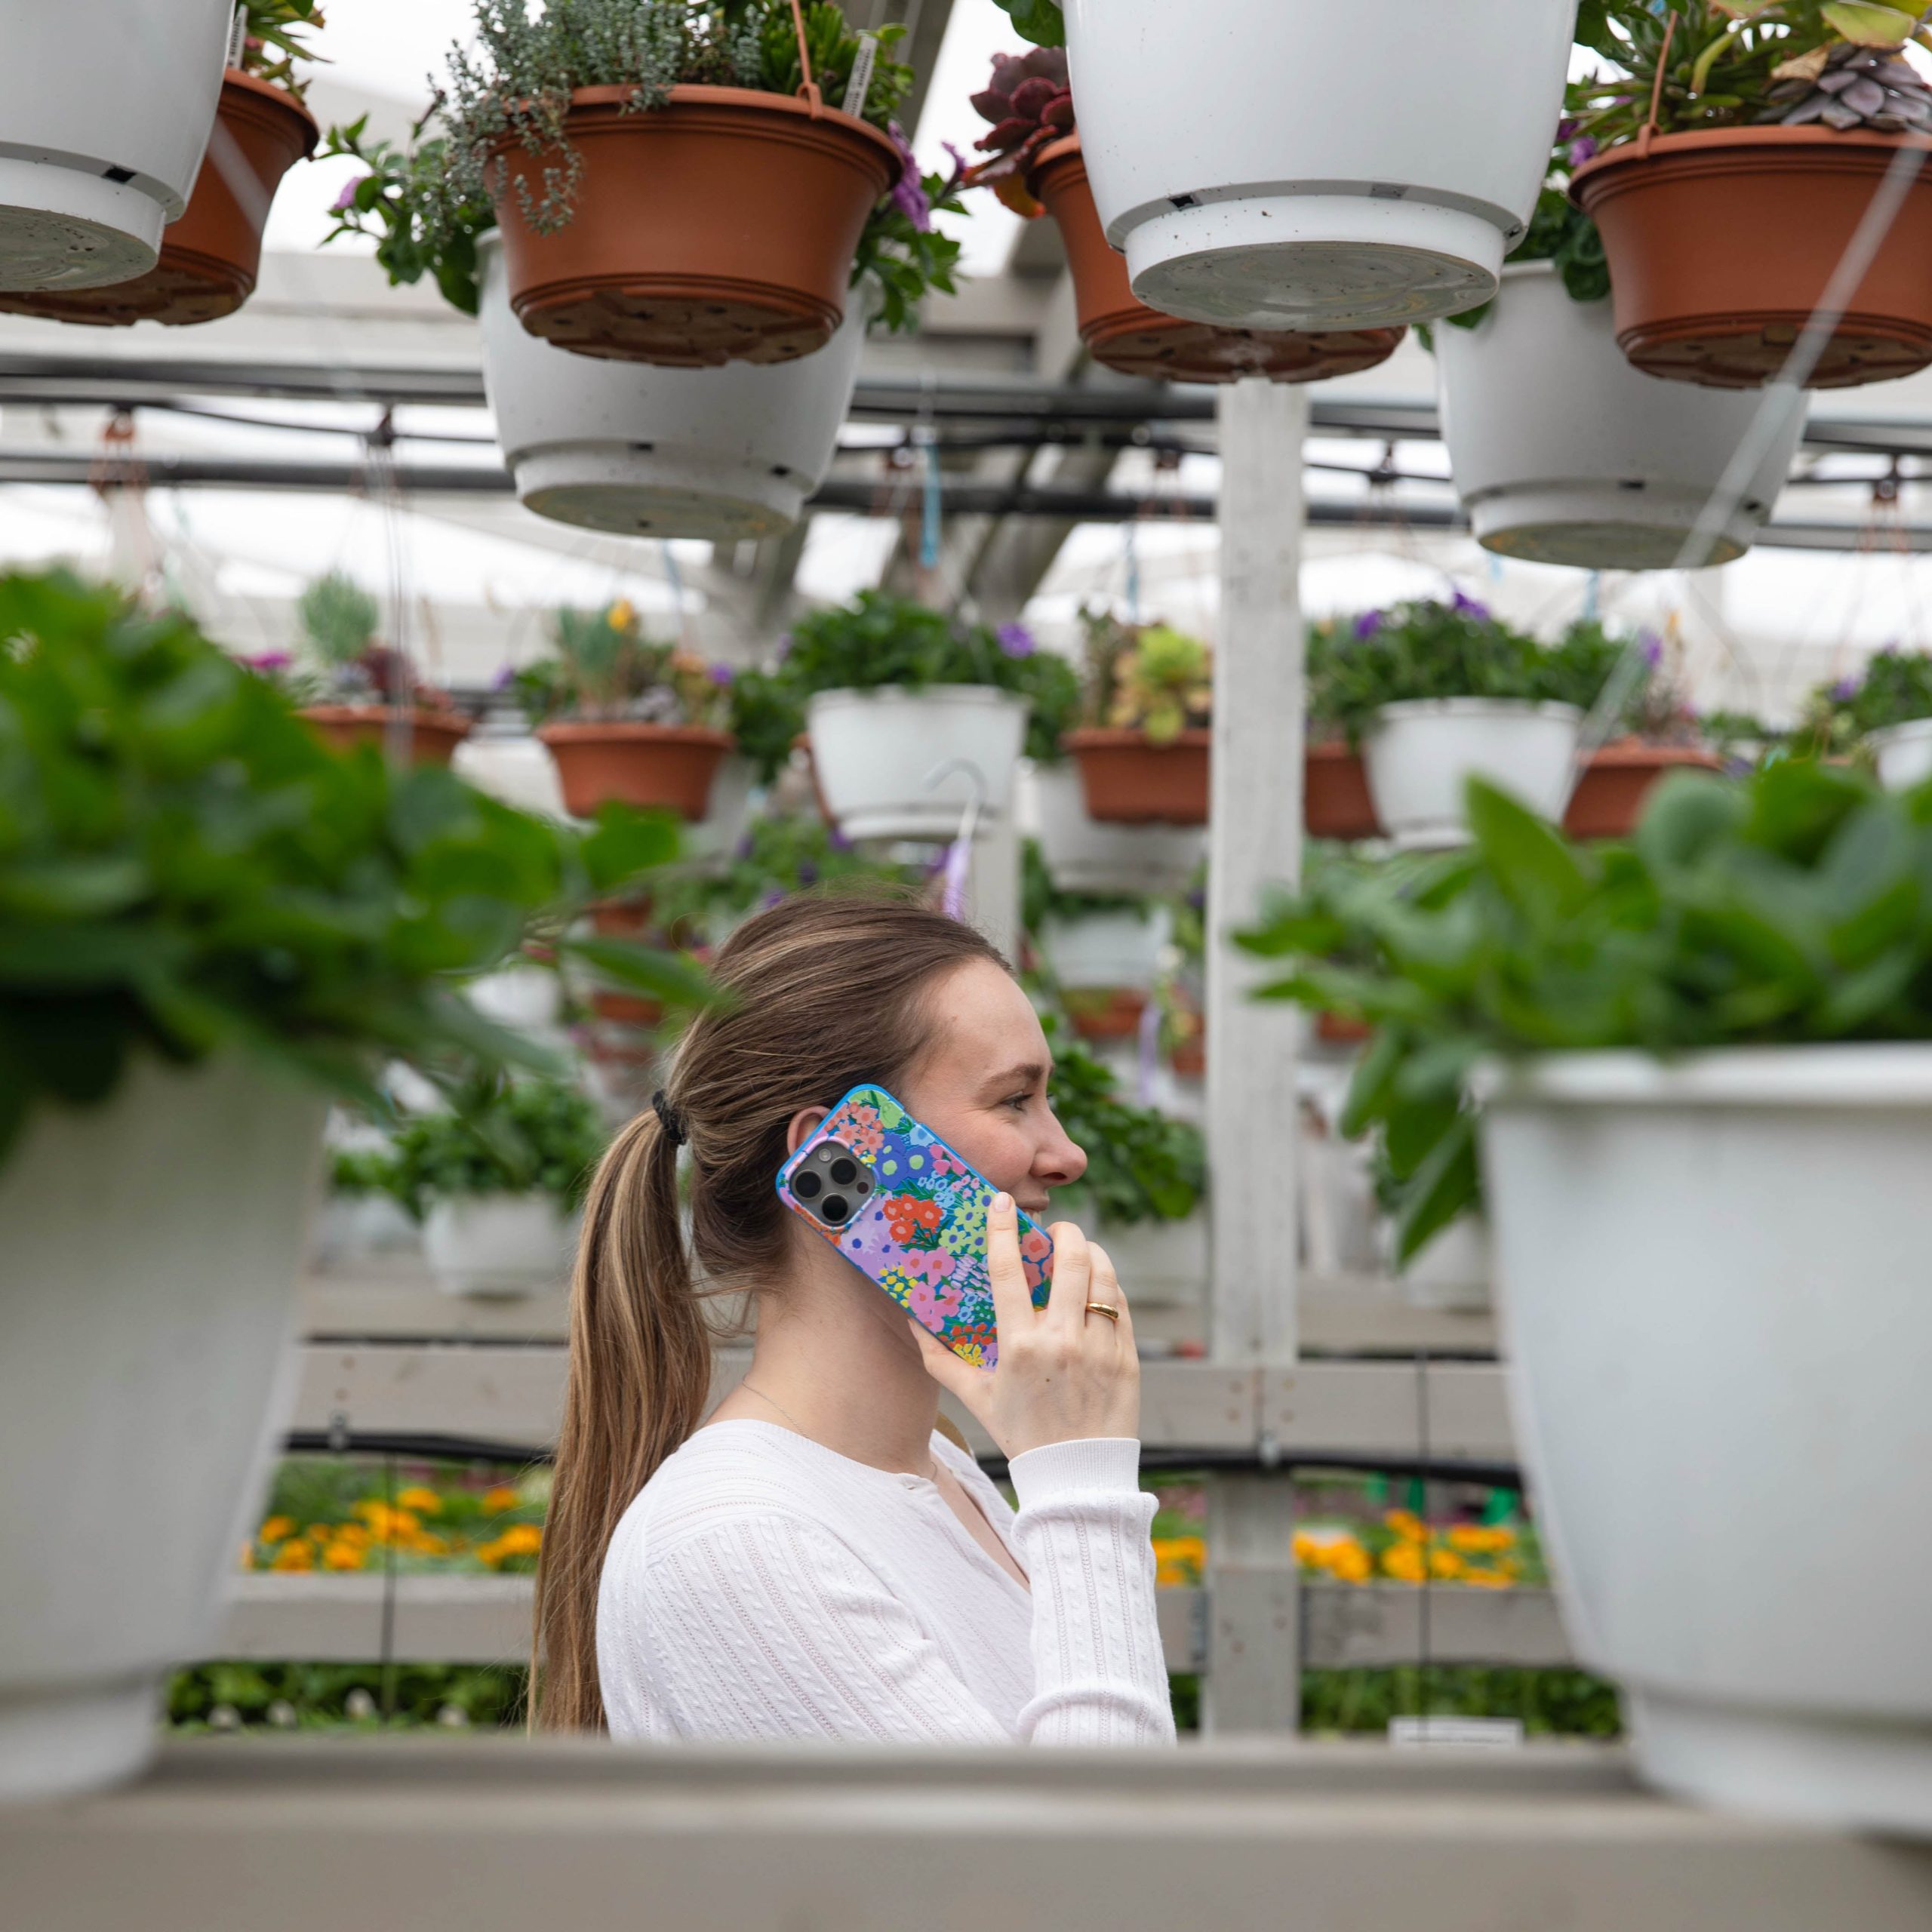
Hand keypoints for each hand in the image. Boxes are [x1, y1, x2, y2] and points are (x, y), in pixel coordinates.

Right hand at [910, 1193, 1138, 1460]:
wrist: (1076, 1476)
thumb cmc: (1022, 1434)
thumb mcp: (976, 1398)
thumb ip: (940, 1360)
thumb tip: (913, 1323)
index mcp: (1020, 1347)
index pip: (1008, 1272)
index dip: (1002, 1230)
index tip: (1000, 1202)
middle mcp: (1062, 1341)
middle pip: (1069, 1259)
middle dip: (1063, 1232)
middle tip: (1054, 1231)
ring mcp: (1100, 1347)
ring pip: (1102, 1275)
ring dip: (1091, 1252)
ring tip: (1079, 1252)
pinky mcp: (1127, 1357)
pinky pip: (1120, 1304)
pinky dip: (1108, 1286)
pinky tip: (1097, 1286)